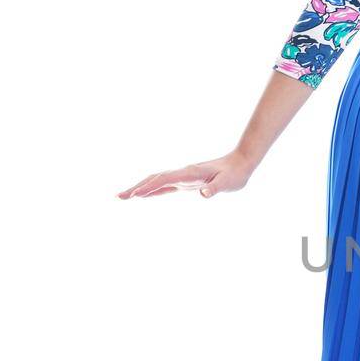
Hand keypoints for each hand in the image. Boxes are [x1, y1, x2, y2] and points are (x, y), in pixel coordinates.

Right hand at [117, 148, 255, 199]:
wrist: (240, 163)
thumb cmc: (234, 174)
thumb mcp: (228, 183)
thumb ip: (215, 188)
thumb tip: (203, 195)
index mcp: (190, 173)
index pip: (165, 180)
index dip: (150, 187)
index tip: (136, 195)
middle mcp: (183, 173)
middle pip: (155, 179)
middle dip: (137, 188)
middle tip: (119, 197)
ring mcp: (183, 176)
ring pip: (157, 181)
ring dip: (140, 188)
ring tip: (124, 197)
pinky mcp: (185, 181)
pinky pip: (164, 185)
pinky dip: (152, 190)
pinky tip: (143, 195)